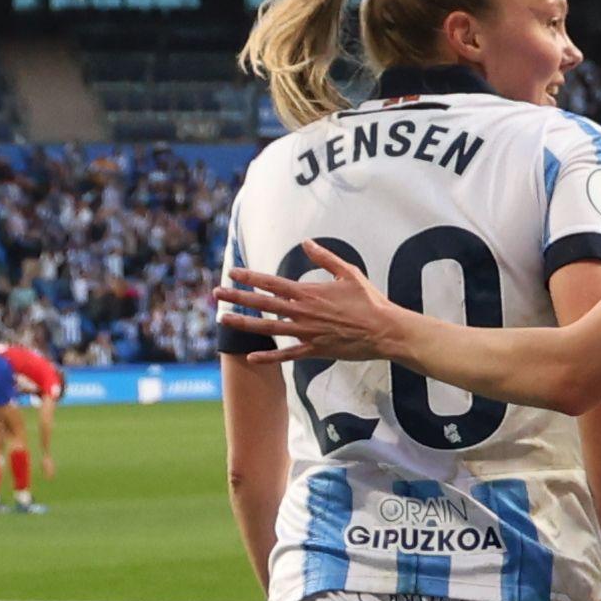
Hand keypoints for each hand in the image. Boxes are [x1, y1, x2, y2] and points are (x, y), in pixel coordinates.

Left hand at [211, 262, 407, 365]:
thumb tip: (307, 242)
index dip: (249, 277)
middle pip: (262, 303)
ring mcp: (306, 333)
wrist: (384, 330)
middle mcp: (302, 312)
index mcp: (308, 292)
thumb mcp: (348, 272)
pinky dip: (269, 357)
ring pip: (267, 328)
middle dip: (237, 297)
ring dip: (243, 323)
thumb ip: (325, 258)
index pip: (271, 282)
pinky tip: (251, 358)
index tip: (233, 272)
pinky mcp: (314, 350)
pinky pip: (287, 355)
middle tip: (216, 294)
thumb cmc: (369, 301)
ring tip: (223, 319)